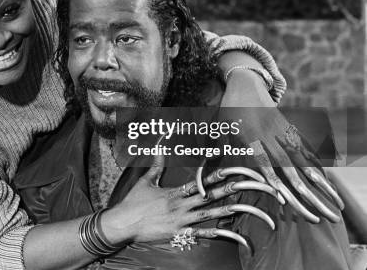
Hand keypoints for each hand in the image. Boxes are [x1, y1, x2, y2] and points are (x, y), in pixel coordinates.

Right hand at [103, 155, 276, 248]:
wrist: (122, 224)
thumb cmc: (134, 202)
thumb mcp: (146, 180)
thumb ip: (156, 163)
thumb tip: (159, 141)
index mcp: (177, 191)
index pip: (203, 179)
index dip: (221, 173)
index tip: (237, 168)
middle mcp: (184, 204)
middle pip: (214, 194)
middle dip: (235, 189)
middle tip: (254, 184)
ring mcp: (183, 220)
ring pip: (213, 214)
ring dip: (233, 210)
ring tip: (252, 208)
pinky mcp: (180, 235)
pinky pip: (204, 235)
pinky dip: (220, 235)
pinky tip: (236, 235)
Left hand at [218, 69, 343, 222]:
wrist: (245, 82)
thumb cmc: (228, 109)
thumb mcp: (218, 128)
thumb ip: (215, 152)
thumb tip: (203, 178)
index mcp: (249, 136)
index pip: (264, 163)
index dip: (274, 180)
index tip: (284, 198)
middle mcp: (268, 134)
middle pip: (287, 164)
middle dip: (300, 187)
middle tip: (312, 207)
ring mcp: (281, 130)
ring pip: (301, 157)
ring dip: (314, 178)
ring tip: (328, 196)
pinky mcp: (289, 127)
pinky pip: (304, 146)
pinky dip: (314, 162)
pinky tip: (322, 178)